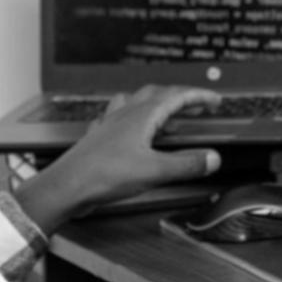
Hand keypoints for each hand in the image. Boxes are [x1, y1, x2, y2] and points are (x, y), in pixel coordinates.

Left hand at [12, 86, 222, 233]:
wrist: (66, 186)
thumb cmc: (103, 175)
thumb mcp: (154, 172)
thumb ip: (186, 164)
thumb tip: (213, 158)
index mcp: (142, 116)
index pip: (176, 96)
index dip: (198, 96)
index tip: (215, 100)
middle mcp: (125, 114)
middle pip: (156, 94)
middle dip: (179, 97)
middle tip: (196, 105)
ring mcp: (110, 125)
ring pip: (136, 103)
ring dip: (155, 105)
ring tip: (168, 118)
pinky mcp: (100, 138)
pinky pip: (118, 119)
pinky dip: (133, 120)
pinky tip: (131, 131)